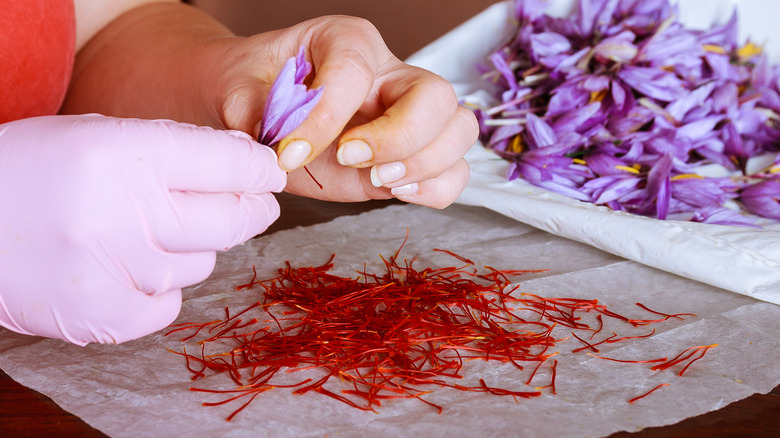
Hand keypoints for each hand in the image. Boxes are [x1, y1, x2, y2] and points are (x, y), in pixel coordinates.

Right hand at [0, 114, 285, 344]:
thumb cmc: (33, 172)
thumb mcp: (98, 137)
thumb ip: (174, 150)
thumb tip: (248, 164)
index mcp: (121, 153)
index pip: (226, 162)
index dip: (260, 169)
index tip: (272, 173)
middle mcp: (120, 211)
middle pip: (229, 219)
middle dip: (252, 209)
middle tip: (256, 204)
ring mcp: (111, 268)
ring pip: (201, 263)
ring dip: (192, 247)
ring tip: (151, 231)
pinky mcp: (100, 314)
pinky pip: (168, 304)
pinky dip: (162, 288)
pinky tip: (133, 267)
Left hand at [212, 16, 477, 206]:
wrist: (256, 107)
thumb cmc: (252, 90)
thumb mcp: (238, 91)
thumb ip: (255, 114)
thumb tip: (281, 147)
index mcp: (346, 41)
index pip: (356, 72)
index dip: (327, 116)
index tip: (289, 153)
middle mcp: (389, 75)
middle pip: (436, 95)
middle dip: (401, 137)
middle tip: (350, 159)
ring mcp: (407, 116)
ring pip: (458, 131)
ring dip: (424, 164)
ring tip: (378, 180)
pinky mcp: (408, 157)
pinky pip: (452, 172)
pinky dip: (434, 189)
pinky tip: (394, 191)